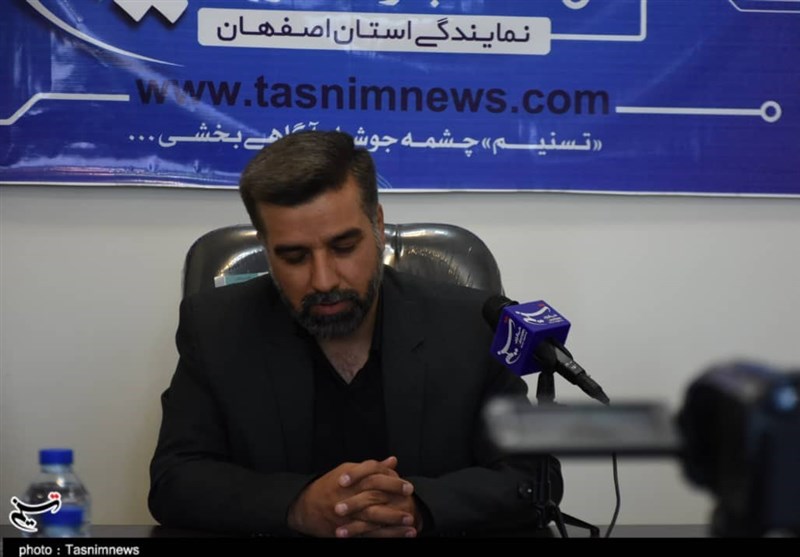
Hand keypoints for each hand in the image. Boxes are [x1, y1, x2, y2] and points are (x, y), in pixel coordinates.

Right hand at [287, 456, 414, 536]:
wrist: (305, 506)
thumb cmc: (330, 486)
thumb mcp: (348, 470)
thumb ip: (373, 467)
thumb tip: (393, 461)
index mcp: (352, 479)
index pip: (376, 477)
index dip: (394, 482)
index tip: (409, 487)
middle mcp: (349, 495)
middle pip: (375, 497)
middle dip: (395, 503)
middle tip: (412, 507)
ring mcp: (346, 514)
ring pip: (372, 518)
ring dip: (392, 523)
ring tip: (410, 525)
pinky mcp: (345, 529)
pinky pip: (366, 534)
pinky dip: (383, 536)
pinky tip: (396, 537)